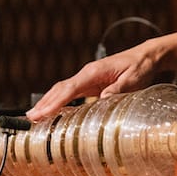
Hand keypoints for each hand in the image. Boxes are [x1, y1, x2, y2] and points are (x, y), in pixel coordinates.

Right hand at [24, 42, 162, 121]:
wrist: (146, 57)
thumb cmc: (139, 67)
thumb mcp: (133, 80)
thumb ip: (117, 89)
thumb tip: (102, 99)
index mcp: (94, 71)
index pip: (70, 88)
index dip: (55, 101)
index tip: (42, 112)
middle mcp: (87, 73)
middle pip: (60, 89)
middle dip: (45, 103)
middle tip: (30, 118)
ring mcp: (87, 78)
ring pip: (62, 90)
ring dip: (48, 102)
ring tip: (33, 116)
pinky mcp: (90, 83)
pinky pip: (70, 92)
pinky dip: (58, 101)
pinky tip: (51, 110)